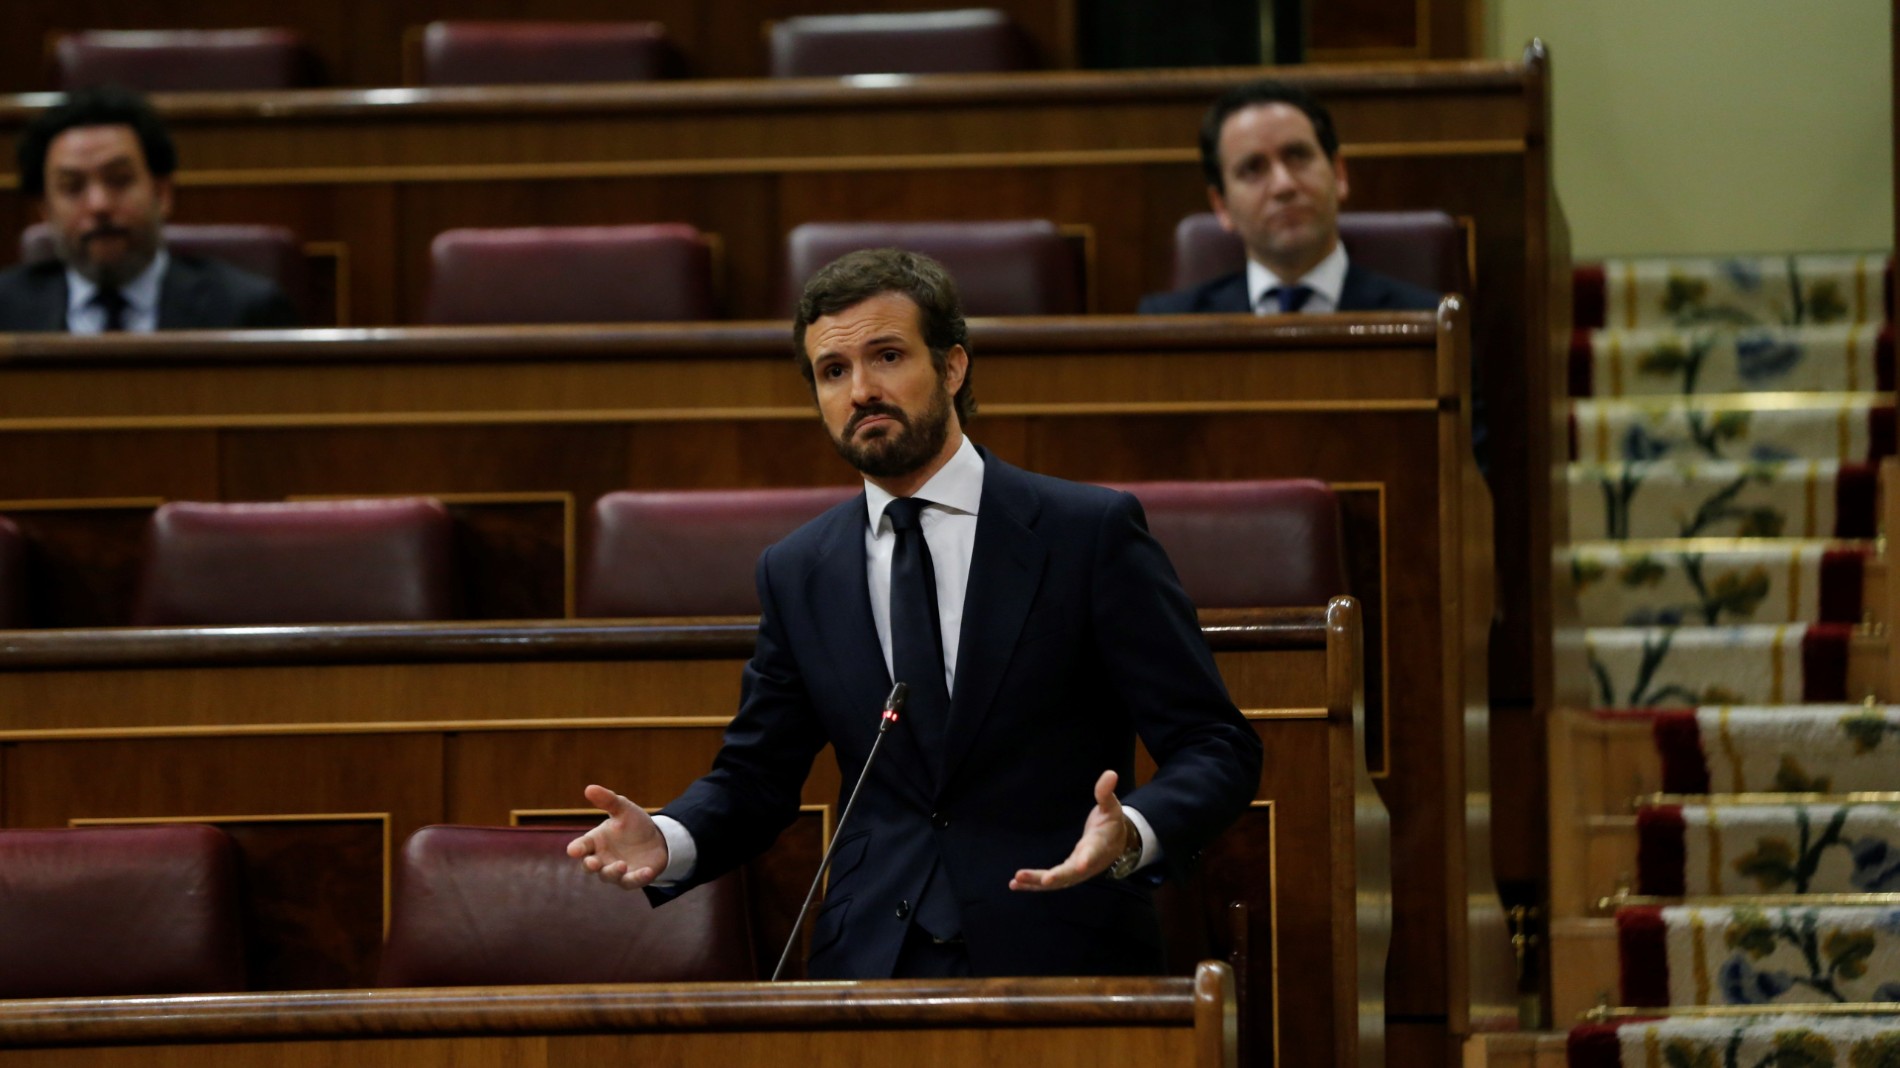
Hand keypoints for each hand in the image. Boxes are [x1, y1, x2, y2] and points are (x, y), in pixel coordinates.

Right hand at [566, 784, 668, 889]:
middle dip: (590, 865)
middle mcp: (602, 858)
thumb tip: (589, 788)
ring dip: (613, 871)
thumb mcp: (623, 809)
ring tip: (622, 864)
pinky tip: (646, 871)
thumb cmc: (634, 824)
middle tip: (593, 863)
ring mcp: (615, 871)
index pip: (581, 846)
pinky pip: (632, 881)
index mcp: (595, 841)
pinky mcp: (632, 879)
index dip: (577, 849)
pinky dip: (637, 877)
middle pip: (589, 866)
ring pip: (608, 876)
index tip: (573, 850)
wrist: (658, 839)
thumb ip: (607, 800)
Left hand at [1009, 770, 1127, 891]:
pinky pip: (1049, 883)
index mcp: (1098, 846)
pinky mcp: (1066, 875)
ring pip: (1057, 882)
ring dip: (1037, 882)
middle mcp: (1087, 864)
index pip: (1093, 853)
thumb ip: (1105, 793)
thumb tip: (1110, 773)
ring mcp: (1075, 873)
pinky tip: (1014, 884)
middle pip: (1071, 873)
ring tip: (1016, 880)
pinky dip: (1033, 885)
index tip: (1081, 865)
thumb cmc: (1111, 823)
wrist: (1117, 844)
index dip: (1087, 859)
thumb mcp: (1111, 807)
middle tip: (1045, 879)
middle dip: (1057, 877)